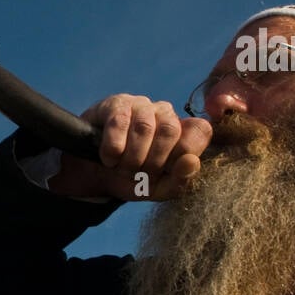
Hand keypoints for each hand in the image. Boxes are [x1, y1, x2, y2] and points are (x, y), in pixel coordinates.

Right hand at [47, 94, 211, 201]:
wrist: (93, 174)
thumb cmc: (132, 179)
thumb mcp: (157, 190)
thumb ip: (180, 181)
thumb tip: (192, 162)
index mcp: (182, 132)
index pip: (201, 130)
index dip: (185, 152)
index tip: (166, 171)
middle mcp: (165, 114)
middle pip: (170, 131)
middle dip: (152, 162)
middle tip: (137, 175)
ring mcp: (140, 105)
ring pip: (144, 127)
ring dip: (131, 157)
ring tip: (120, 169)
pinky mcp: (115, 104)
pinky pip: (119, 122)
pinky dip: (113, 147)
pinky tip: (108, 158)